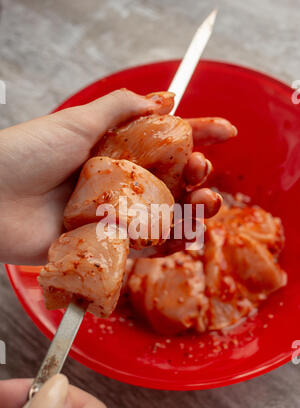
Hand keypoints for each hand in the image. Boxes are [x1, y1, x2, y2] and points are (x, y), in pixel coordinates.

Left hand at [0, 88, 219, 264]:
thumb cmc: (25, 154)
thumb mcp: (76, 121)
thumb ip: (120, 109)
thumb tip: (162, 98)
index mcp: (114, 149)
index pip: (165, 140)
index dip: (197, 134)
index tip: (226, 131)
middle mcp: (118, 181)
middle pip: (172, 180)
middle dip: (198, 173)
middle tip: (203, 169)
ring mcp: (114, 214)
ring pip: (166, 214)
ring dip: (194, 209)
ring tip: (207, 201)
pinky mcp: (106, 244)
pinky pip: (146, 245)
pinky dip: (170, 240)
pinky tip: (185, 231)